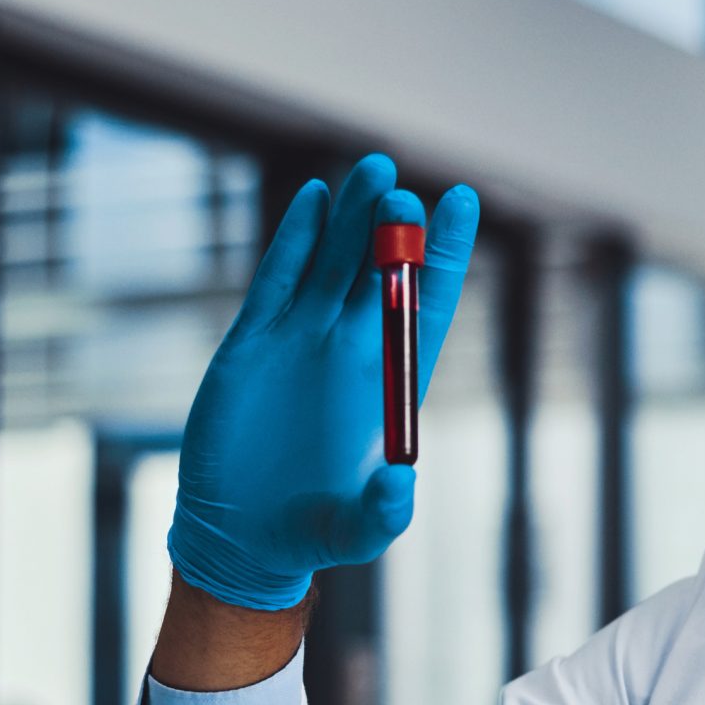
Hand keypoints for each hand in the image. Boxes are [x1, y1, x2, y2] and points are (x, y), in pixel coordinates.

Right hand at [168, 154, 481, 610]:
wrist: (241, 535)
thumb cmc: (310, 534)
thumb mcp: (354, 533)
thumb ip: (380, 514)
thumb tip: (399, 482)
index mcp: (390, 384)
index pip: (428, 304)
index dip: (446, 255)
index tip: (463, 202)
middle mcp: (352, 351)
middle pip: (383, 273)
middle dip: (397, 231)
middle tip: (402, 195)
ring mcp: (303, 341)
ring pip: (334, 262)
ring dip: (352, 216)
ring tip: (373, 169)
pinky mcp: (254, 342)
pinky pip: (278, 279)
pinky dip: (296, 239)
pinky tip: (317, 199)